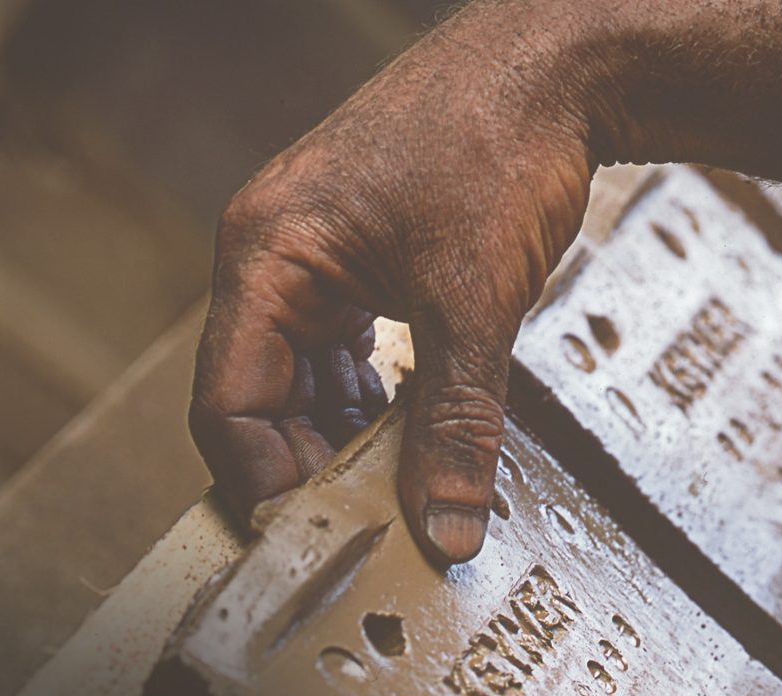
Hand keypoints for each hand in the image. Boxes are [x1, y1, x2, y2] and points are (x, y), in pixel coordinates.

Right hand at [190, 1, 616, 563]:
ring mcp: (319, 265)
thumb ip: (457, 426)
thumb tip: (446, 530)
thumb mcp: (475, 305)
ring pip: (306, 389)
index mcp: (267, 257)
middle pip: (262, 404)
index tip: (322, 541)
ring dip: (348, 448)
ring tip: (399, 502)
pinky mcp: (363, 271)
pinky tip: (414, 448)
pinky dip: (377, 412)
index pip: (228, 405)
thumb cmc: (497, 145)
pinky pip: (347, 362)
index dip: (268, 483)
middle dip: (313, 473)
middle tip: (370, 534)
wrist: (553, 70)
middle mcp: (277, 262)